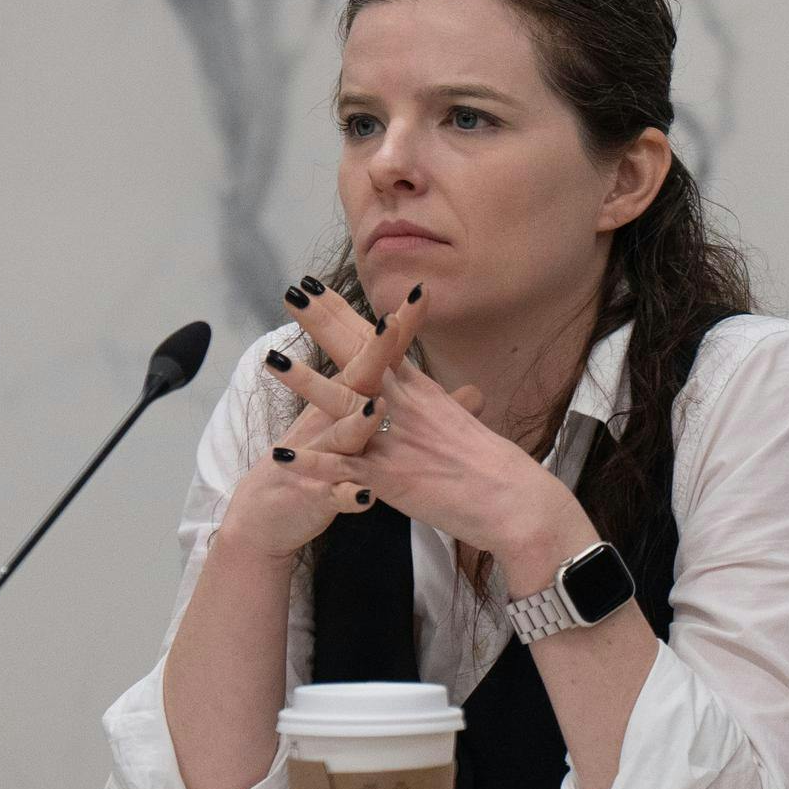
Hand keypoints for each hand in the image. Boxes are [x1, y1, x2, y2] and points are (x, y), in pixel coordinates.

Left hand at [265, 284, 578, 565]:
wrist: (517, 501)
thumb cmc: (495, 469)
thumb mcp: (464, 425)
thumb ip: (447, 406)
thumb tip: (449, 393)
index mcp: (422, 392)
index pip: (379, 340)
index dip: (347, 314)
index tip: (319, 287)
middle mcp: (407, 407)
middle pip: (360, 355)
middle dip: (324, 323)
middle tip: (293, 291)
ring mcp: (398, 441)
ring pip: (345, 404)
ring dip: (306, 382)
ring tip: (271, 360)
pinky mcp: (392, 479)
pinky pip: (345, 469)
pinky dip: (313, 463)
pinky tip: (281, 456)